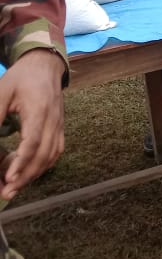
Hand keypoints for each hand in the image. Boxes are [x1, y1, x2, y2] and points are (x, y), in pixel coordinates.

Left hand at [0, 48, 64, 200]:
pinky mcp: (59, 128)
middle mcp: (53, 120)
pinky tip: (29, 173)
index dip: (21, 162)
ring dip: (34, 174)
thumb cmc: (22, 78)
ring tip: (15, 187)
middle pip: (44, 154)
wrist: (45, 66)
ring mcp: (59, 125)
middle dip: (26, 176)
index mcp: (39, 110)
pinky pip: (56, 151)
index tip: (8, 178)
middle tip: (7, 192)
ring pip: (51, 156)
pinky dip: (43, 166)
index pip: (33, 141)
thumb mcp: (2, 92)